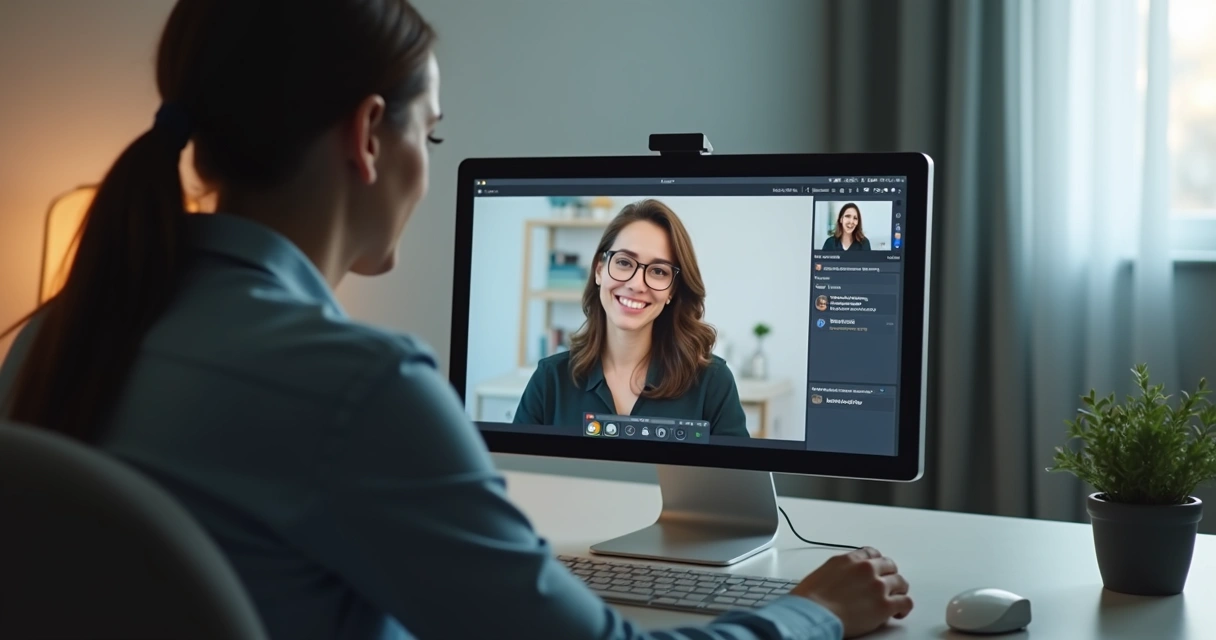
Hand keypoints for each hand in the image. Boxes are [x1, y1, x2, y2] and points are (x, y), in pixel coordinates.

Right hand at [789, 547, 911, 637]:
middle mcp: (866, 569)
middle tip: (888, 584)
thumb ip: (839, 572)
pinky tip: (899, 613)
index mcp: (849, 560)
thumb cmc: (810, 600)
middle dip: (889, 575)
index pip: (871, 553)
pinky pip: (906, 602)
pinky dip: (904, 607)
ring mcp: (878, 586)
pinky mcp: (885, 605)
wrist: (813, 614)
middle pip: (889, 566)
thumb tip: (843, 579)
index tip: (877, 568)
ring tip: (896, 599)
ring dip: (899, 590)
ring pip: (901, 582)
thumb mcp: (821, 573)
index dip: (877, 562)